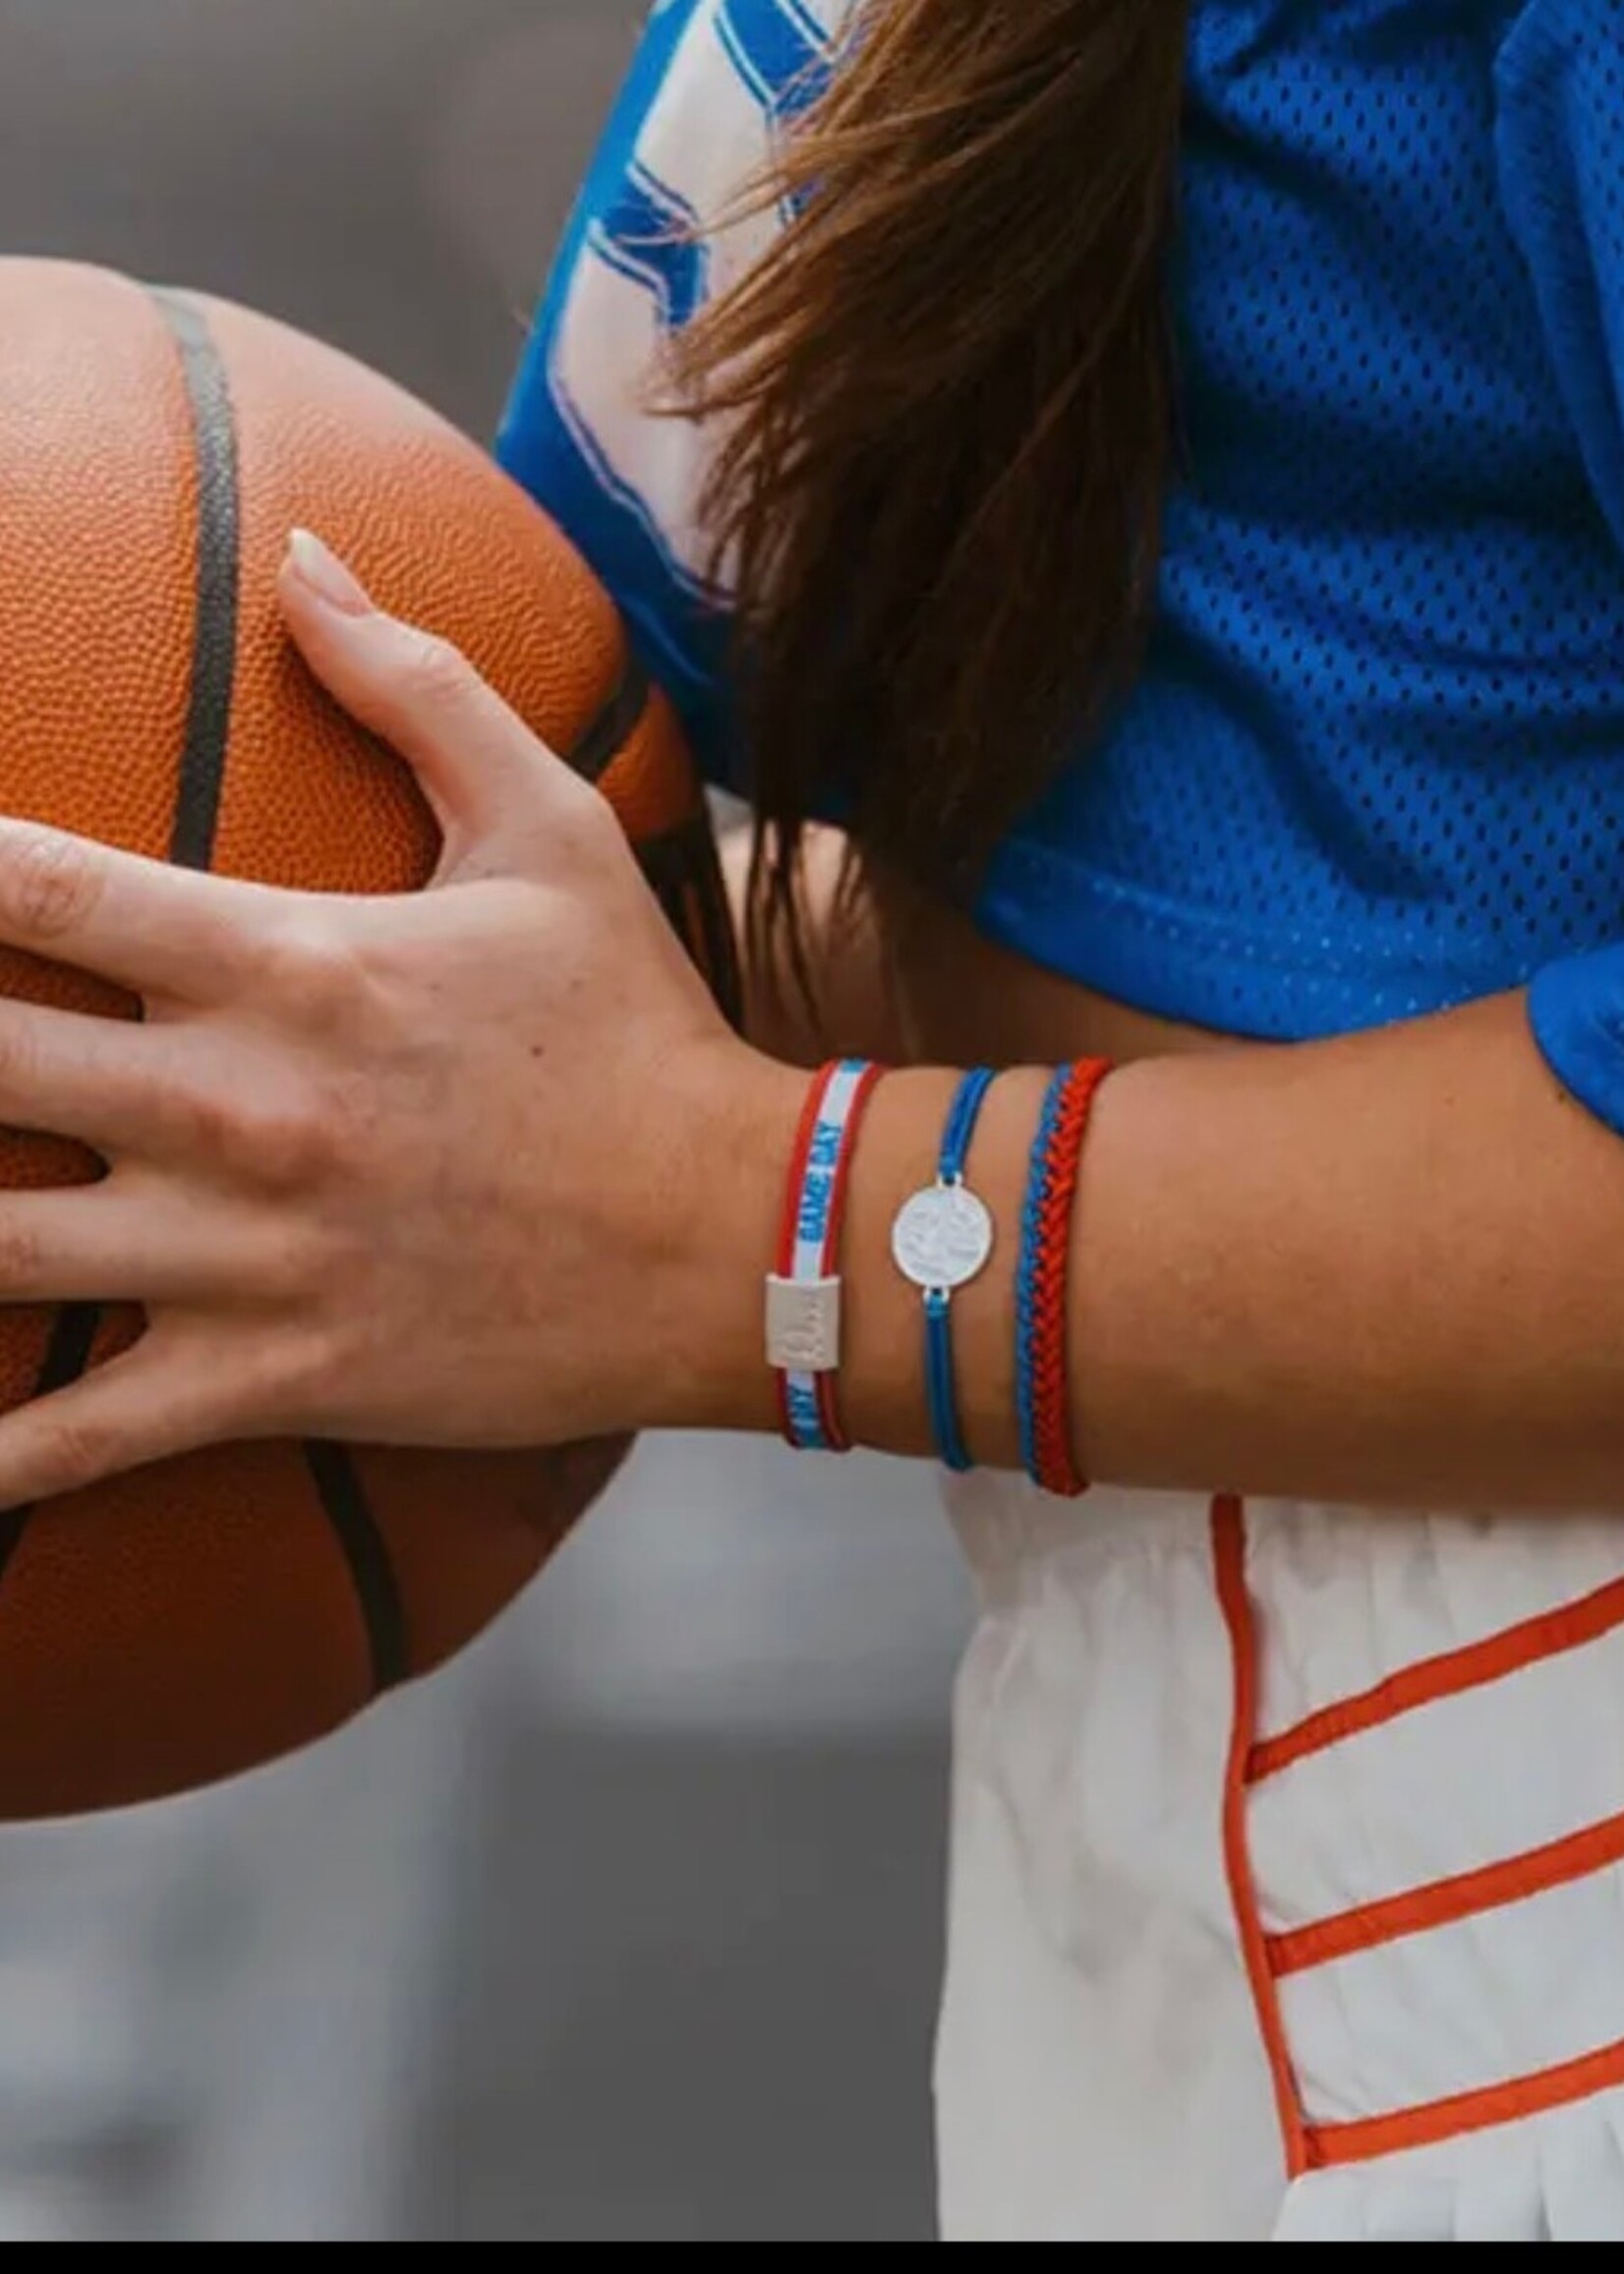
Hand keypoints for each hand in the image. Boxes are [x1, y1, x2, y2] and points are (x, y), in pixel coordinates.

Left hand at [0, 533, 791, 1504]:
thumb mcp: (552, 831)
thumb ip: (414, 684)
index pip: (33, 883)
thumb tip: (303, 550)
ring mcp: (250, 1256)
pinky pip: (84, 1436)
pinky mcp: (277, 1377)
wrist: (738, 1237)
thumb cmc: (639, 1027)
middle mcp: (243, 1104)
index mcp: (289, 959)